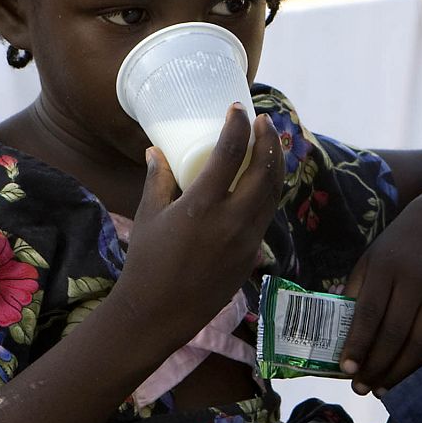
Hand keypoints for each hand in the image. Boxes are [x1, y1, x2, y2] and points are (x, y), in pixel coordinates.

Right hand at [116, 106, 282, 343]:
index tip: (238, 108)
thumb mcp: (148, 216)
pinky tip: (263, 180)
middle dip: (268, 141)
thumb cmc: (146, 263)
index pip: (230, 154)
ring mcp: (246, 240)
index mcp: (201, 207)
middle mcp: (230, 221)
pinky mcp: (252, 255)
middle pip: (264, 171)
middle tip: (264, 121)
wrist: (158, 314)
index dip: (237, 125)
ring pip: (272, 194)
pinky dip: (268, 192)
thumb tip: (155, 149)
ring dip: (275, 164)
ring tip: (271, 143)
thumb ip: (157, 179)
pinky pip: (266, 216)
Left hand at [338, 189, 421, 394]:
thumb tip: (333, 328)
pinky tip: (415, 379)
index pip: (369, 313)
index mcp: (387, 267)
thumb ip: (355, 288)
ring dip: (399, 373)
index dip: (357, 343)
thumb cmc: (403, 241)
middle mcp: (415, 281)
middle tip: (361, 387)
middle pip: (394, 334)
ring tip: (382, 389)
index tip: (346, 368)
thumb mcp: (373, 255)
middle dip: (376, 367)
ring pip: (419, 344)